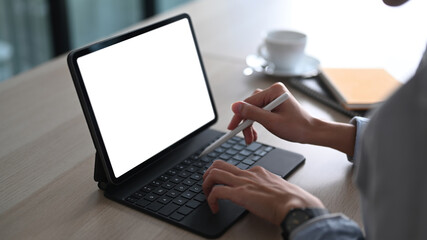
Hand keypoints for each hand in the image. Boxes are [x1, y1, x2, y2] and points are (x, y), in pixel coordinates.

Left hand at [202, 160, 323, 224]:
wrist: (297, 206)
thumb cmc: (293, 201)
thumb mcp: (278, 189)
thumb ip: (268, 189)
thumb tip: (265, 196)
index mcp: (258, 172)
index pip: (235, 168)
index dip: (224, 176)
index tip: (221, 184)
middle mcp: (249, 174)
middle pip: (219, 165)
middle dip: (208, 175)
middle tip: (207, 187)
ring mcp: (243, 182)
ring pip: (214, 173)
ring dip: (205, 185)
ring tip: (207, 196)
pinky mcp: (240, 194)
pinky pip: (216, 192)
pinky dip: (211, 200)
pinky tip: (215, 209)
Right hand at [228, 82, 314, 144]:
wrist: (310, 132)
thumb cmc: (297, 127)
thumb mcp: (271, 122)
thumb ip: (252, 113)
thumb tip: (235, 106)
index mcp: (274, 91)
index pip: (249, 102)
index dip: (239, 116)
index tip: (232, 127)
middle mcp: (273, 91)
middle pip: (250, 106)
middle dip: (246, 123)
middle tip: (244, 136)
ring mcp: (273, 97)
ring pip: (253, 111)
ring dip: (250, 125)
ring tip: (251, 138)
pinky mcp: (273, 104)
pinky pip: (259, 112)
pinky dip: (256, 123)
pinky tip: (256, 133)